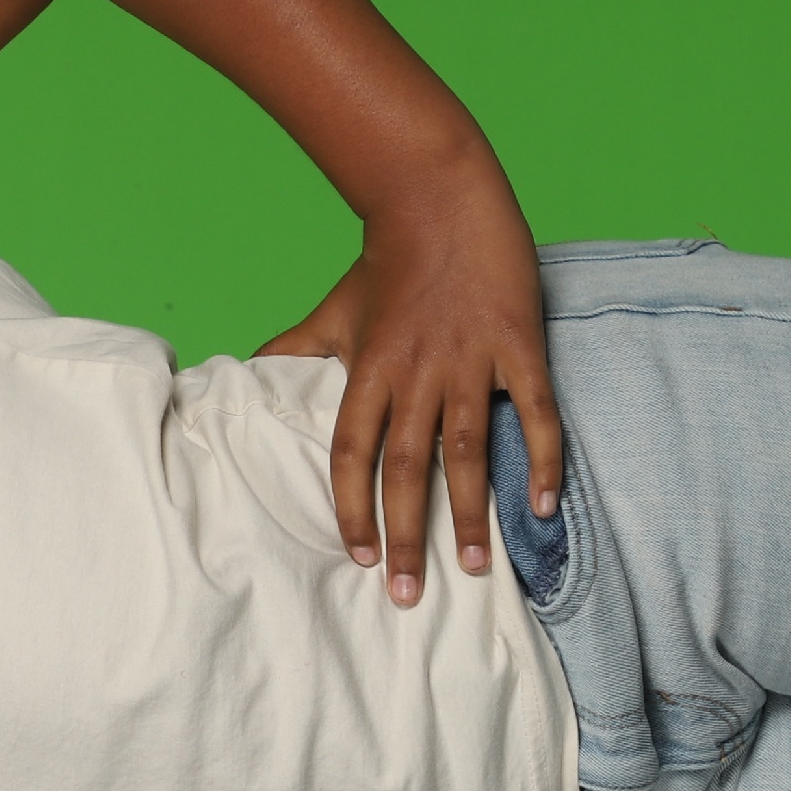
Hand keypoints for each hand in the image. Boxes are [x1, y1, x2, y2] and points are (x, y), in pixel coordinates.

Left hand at [258, 165, 565, 604]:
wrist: (441, 196)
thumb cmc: (387, 259)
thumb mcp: (334, 309)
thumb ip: (295, 349)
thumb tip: (249, 369)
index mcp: (370, 369)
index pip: (352, 453)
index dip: (352, 508)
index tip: (359, 557)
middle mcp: (417, 373)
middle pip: (406, 468)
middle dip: (406, 535)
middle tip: (408, 595)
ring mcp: (471, 362)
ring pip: (468, 452)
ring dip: (469, 514)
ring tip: (474, 568)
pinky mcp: (519, 347)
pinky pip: (534, 415)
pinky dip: (541, 462)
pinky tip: (541, 508)